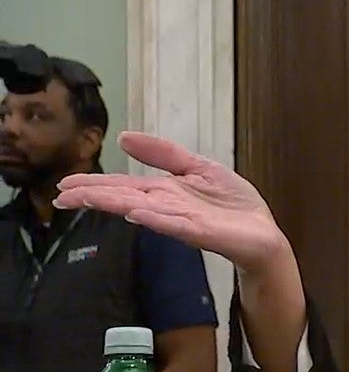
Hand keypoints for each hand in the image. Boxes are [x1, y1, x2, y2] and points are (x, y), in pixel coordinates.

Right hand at [55, 132, 288, 274]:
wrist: (263, 234)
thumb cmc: (232, 204)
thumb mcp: (199, 167)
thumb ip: (164, 154)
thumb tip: (124, 138)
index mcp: (164, 192)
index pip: (122, 186)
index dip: (94, 184)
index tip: (64, 184)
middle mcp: (167, 207)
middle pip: (125, 199)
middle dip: (95, 196)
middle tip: (62, 196)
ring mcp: (183, 221)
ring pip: (144, 211)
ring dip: (117, 205)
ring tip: (90, 199)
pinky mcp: (203, 232)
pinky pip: (177, 225)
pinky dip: (158, 219)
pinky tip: (138, 213)